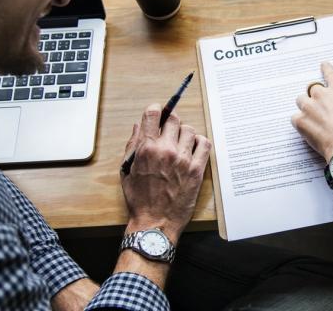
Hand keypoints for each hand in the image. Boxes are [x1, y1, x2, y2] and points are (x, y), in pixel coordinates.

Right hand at [121, 104, 211, 241]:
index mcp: (147, 148)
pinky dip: (200, 143)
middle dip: (170, 123)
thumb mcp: (127, 170)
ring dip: (184, 134)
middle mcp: (166, 150)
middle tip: (168, 132)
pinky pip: (205, 144)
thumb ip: (132, 145)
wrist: (155, 222)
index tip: (158, 113)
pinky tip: (193, 149)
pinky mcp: (197, 169)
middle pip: (174, 119)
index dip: (156, 110)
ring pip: (190, 130)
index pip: (154, 114)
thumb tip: (138, 126)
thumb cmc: (139, 199)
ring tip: (180, 145)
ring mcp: (183, 159)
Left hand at [291, 62, 332, 160]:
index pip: (330, 75)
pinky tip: (308, 130)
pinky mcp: (300, 120)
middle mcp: (321, 95)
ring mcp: (309, 107)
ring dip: (305, 107)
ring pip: (301, 100)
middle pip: (311, 89)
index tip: (323, 64)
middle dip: (314, 97)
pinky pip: (295, 118)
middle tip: (318, 109)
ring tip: (313, 120)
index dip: (326, 69)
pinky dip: (300, 123)